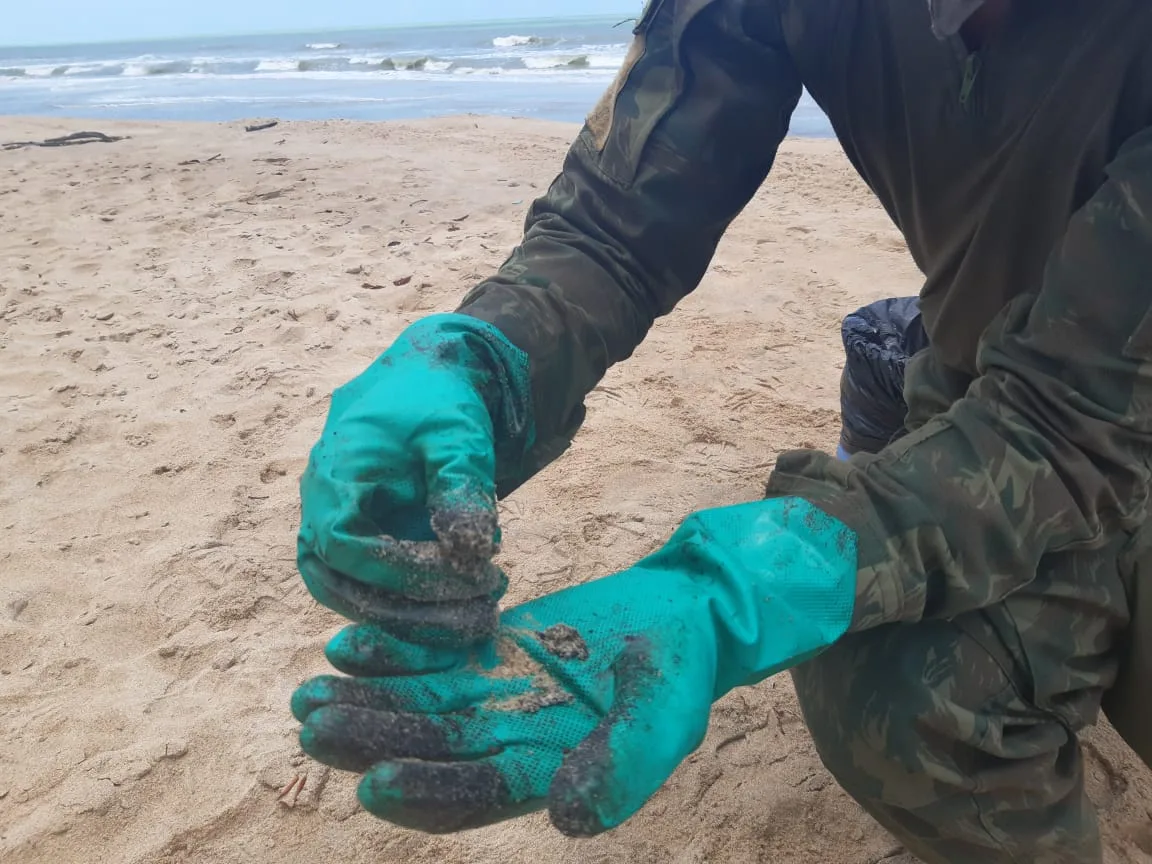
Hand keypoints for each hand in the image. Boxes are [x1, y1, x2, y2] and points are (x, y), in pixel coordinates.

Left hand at [292, 498, 856, 834]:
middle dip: (371, 742)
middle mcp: (511, 741)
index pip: (474, 793)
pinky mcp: (494, 652)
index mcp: (548, 773)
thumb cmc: (682, 673)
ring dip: (367, 701)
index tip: (374, 785)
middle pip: (430, 750)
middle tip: (313, 727)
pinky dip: (396, 653)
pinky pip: (436, 657)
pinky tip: (349, 644)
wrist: (683, 615)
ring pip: (421, 705)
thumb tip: (570, 816)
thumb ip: (625, 768)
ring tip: (308, 693)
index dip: (426, 792)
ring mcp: (498, 696)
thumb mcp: (667, 722)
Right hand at [297, 313, 532, 651]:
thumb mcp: (458, 434)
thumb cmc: (439, 403)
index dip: (399, 572)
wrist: (428, 383)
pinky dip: (410, 606)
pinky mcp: (353, 541)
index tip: (462, 580)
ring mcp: (330, 524)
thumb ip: (461, 484)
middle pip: (335, 582)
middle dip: (405, 610)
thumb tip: (470, 550)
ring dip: (408, 617)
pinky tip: (467, 607)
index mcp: (336, 472)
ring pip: (346, 593)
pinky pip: (366, 588)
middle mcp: (320, 503)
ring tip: (477, 616)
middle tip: (476, 616)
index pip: (346, 544)